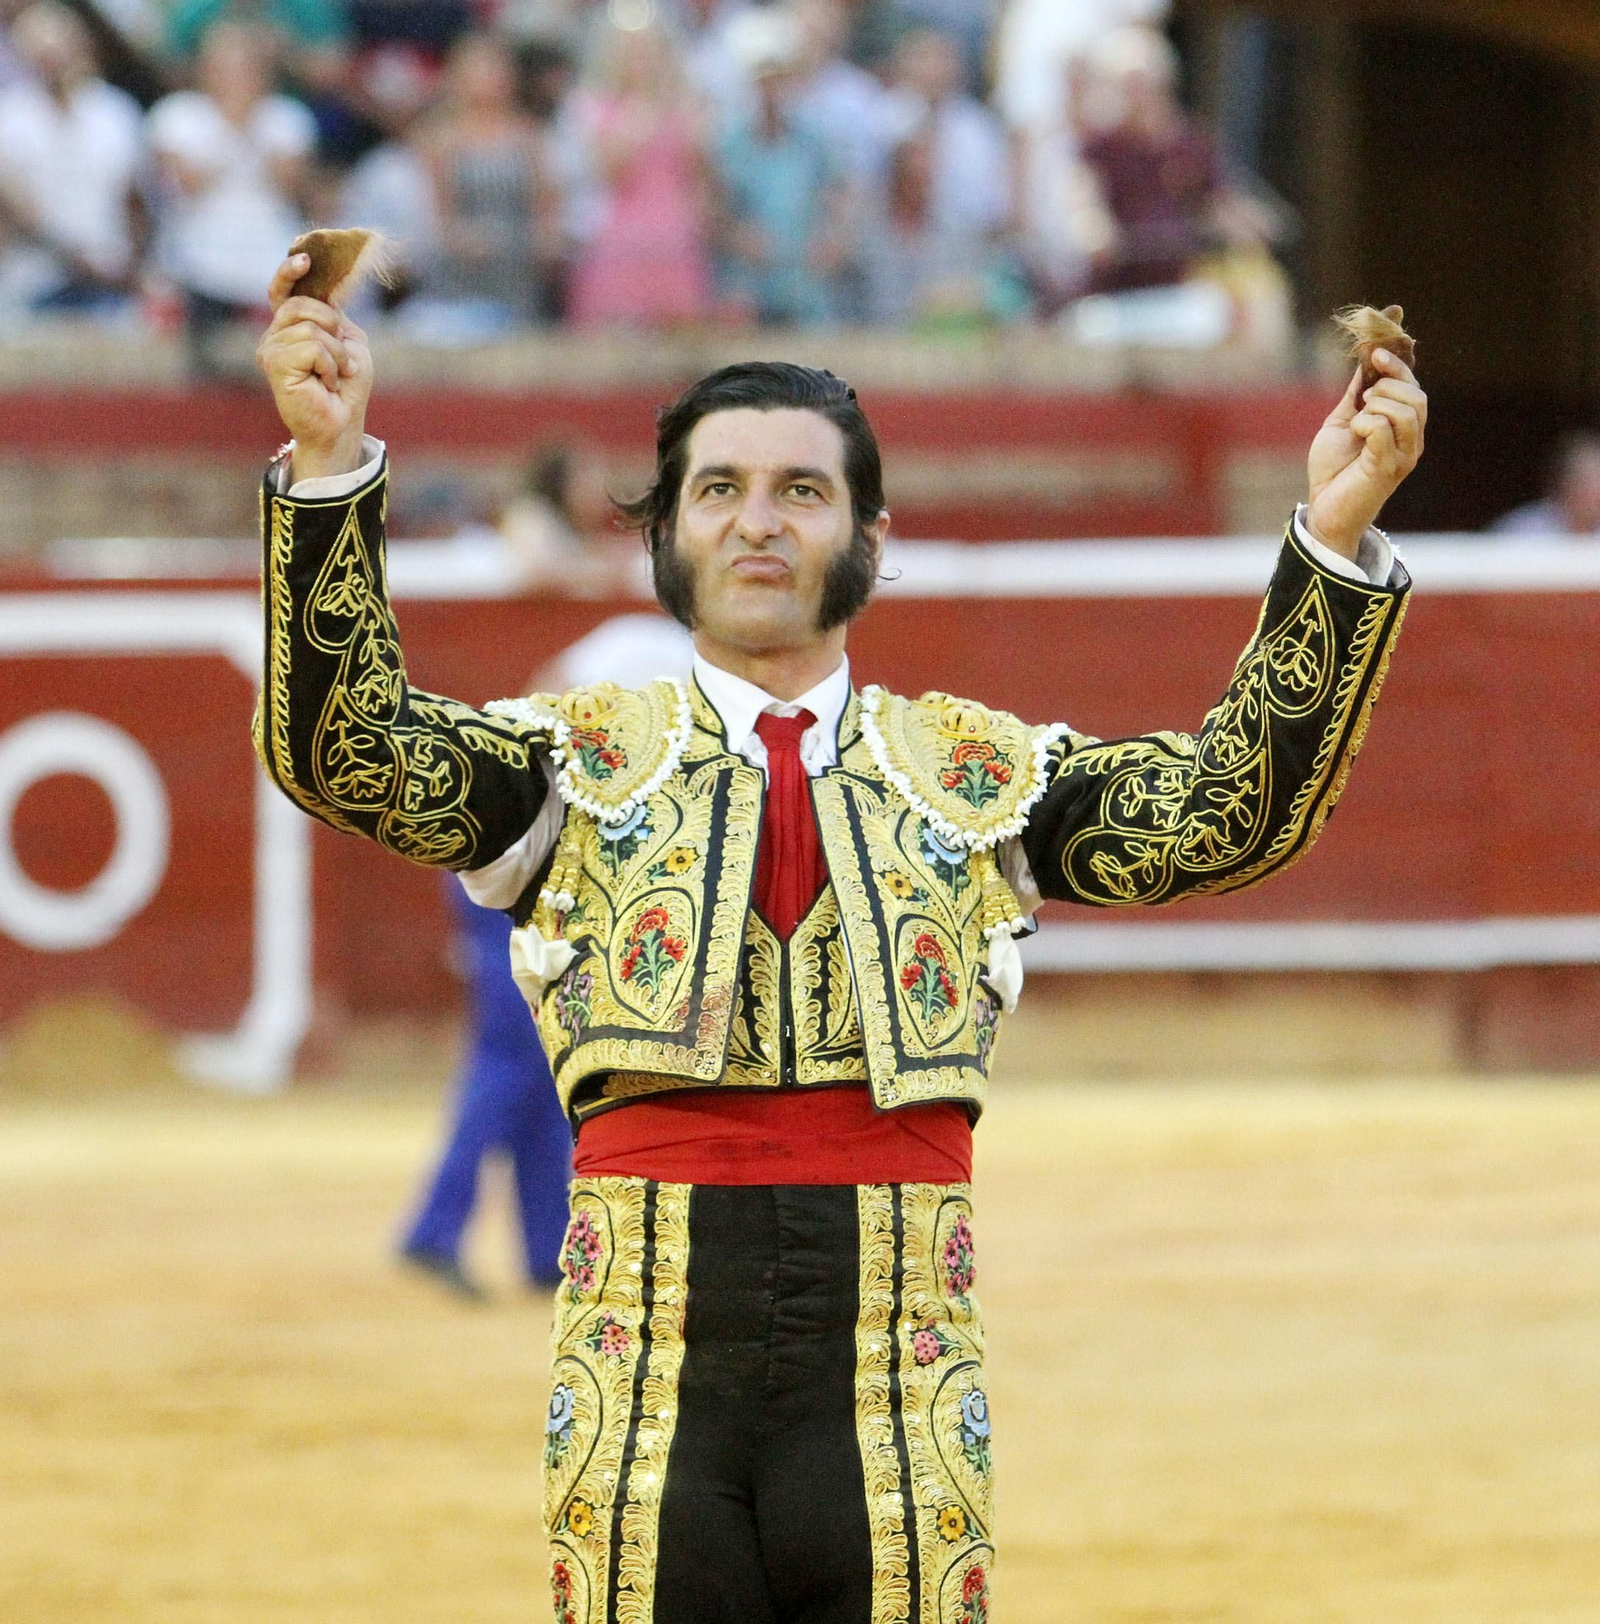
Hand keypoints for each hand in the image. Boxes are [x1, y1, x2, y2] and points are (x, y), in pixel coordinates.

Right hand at [255, 252, 372, 481]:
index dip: (290, 272)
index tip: (305, 259)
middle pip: (303, 304)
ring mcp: (270, 347)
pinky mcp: (272, 362)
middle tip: (342, 360)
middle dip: (333, 327)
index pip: (284, 290)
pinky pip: (311, 346)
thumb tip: (324, 287)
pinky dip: (329, 364)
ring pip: (310, 327)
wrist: (342, 423)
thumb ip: (334, 314)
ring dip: (336, 354)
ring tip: (335, 376)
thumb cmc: (347, 387)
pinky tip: (326, 383)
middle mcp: (276, 334)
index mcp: (293, 326)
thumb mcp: (349, 342)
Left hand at [1306, 348, 1426, 560]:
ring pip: (1406, 409)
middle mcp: (1411, 440)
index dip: (1399, 364)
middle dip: (1387, 385)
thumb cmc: (1333, 470)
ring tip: (1357, 420)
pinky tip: (1355, 433)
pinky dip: (1365, 423)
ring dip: (1376, 404)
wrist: (1323, 507)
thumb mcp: (1342, 422)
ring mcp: (1404, 454)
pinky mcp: (1389, 467)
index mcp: (1402, 427)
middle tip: (1362, 398)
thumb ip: (1356, 395)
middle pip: (1417, 396)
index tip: (1375, 351)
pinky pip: (1384, 428)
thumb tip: (1364, 363)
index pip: (1414, 387)